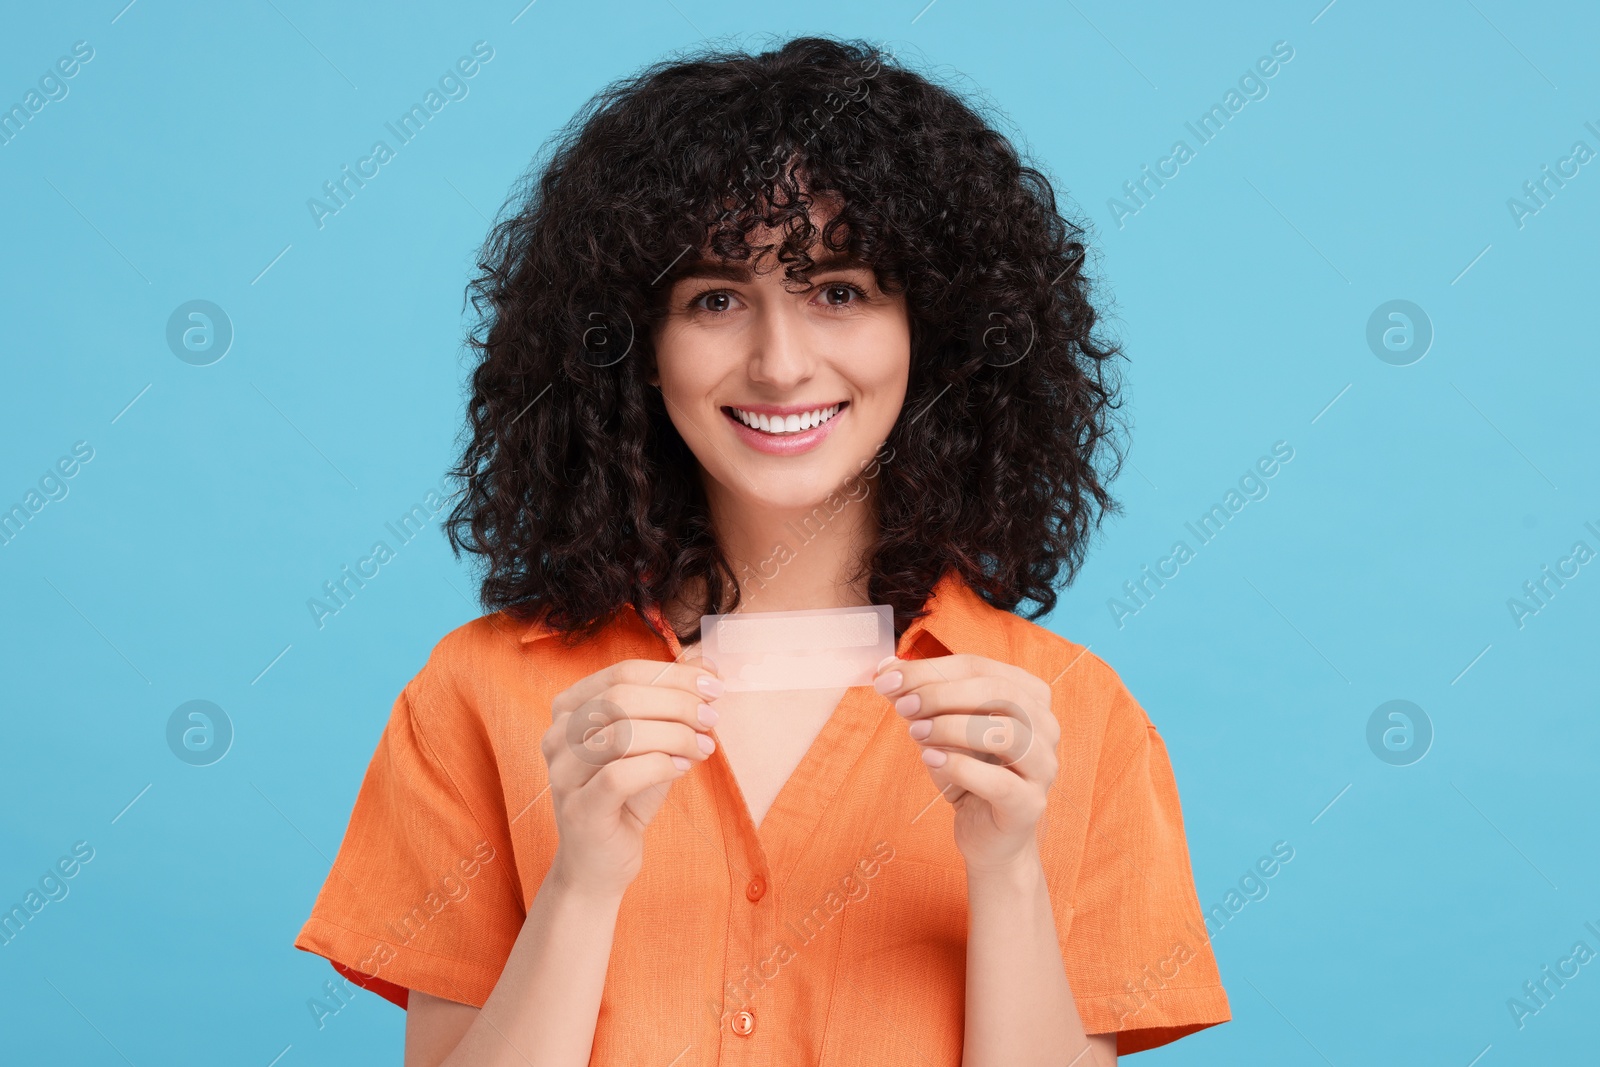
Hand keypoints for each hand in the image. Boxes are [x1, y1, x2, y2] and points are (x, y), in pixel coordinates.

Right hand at [541, 656, 722, 897]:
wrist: (600, 862)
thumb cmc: (627, 796)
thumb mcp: (652, 742)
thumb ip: (671, 704)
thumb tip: (707, 665)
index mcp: (569, 709)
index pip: (622, 673)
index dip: (673, 674)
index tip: (713, 686)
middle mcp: (557, 736)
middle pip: (622, 698)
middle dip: (677, 703)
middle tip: (712, 718)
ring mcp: (562, 773)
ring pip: (622, 733)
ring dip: (674, 735)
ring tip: (702, 748)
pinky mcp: (578, 809)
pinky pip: (620, 774)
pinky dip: (660, 766)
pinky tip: (682, 770)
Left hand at [873, 653, 1059, 872]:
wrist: (987, 836)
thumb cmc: (967, 774)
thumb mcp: (940, 729)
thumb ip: (920, 699)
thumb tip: (886, 671)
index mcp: (1028, 695)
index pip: (979, 666)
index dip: (930, 669)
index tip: (888, 679)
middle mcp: (1045, 726)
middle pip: (997, 691)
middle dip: (941, 694)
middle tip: (902, 706)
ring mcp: (1043, 765)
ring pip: (1005, 733)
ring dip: (952, 727)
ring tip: (916, 733)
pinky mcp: (1030, 804)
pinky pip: (999, 781)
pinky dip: (960, 766)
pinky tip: (932, 759)